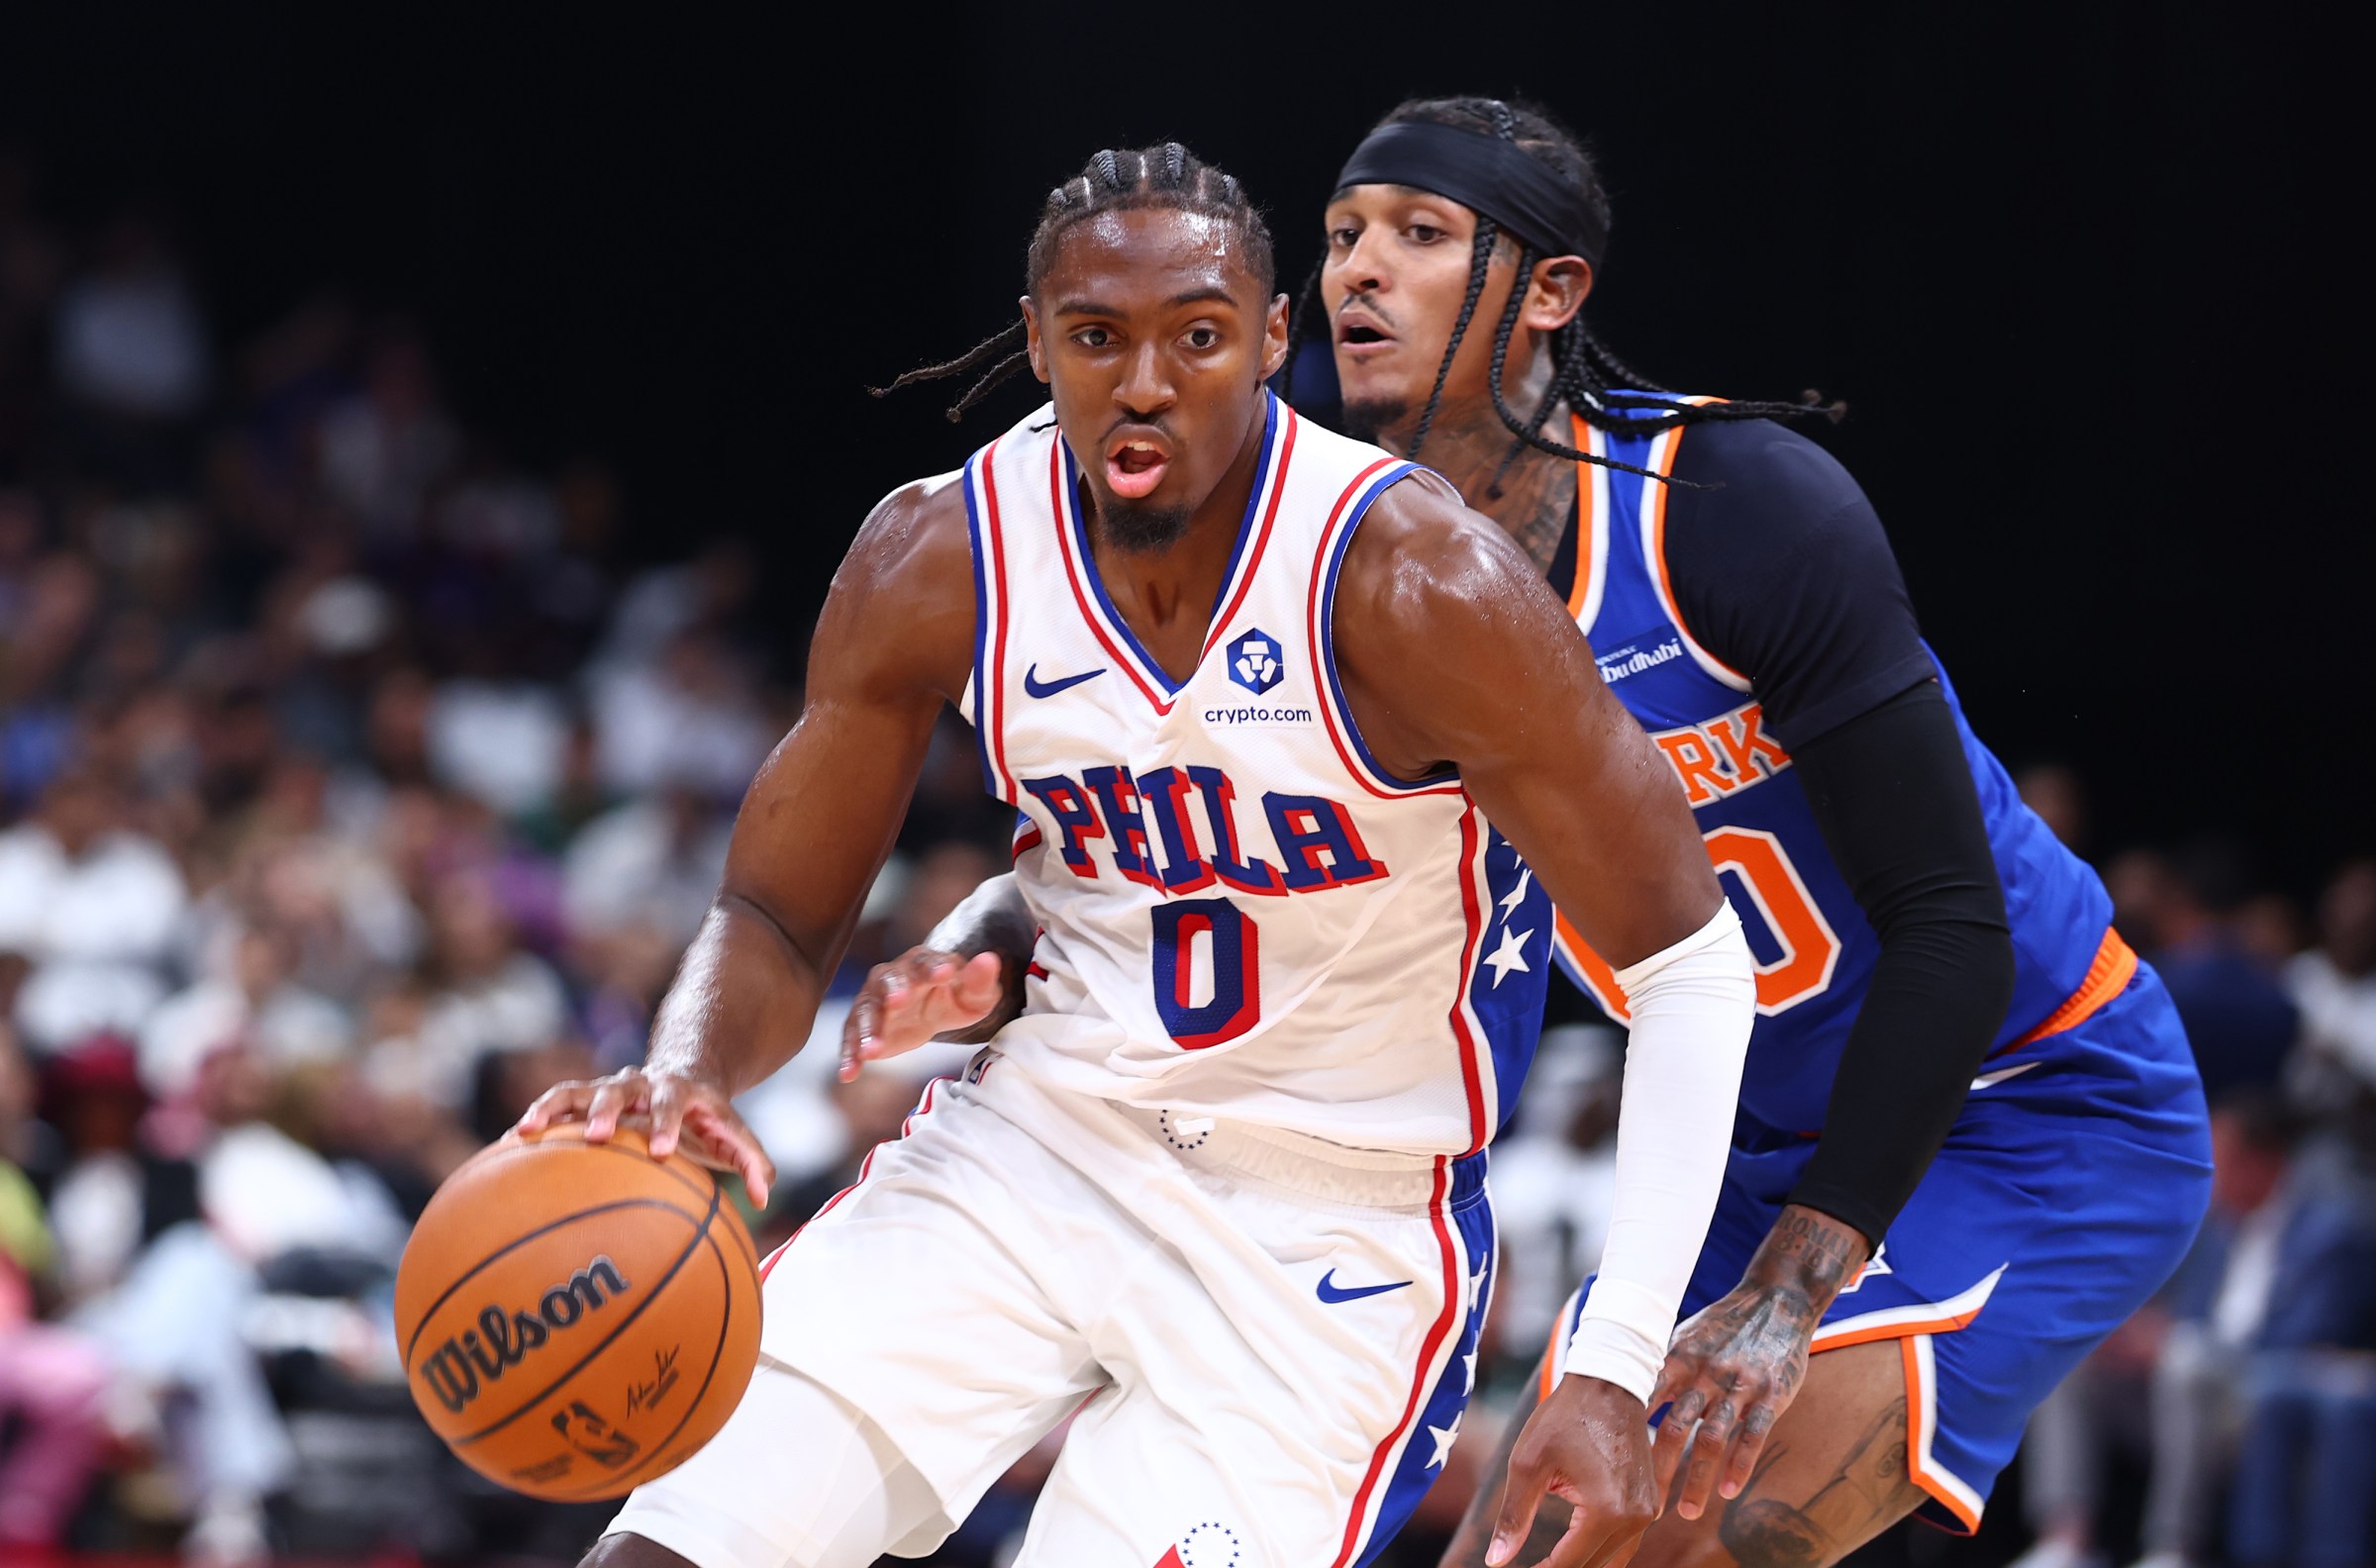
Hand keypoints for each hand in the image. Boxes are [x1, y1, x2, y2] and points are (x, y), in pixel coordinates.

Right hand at [515, 1068, 775, 1206]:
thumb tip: (766, 1198)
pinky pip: (557, 1103)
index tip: (663, 1150)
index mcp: (681, 1092)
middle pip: (623, 1089)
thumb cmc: (708, 1120)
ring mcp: (610, 1088)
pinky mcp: (586, 1097)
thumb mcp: (733, 1135)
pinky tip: (510, 1144)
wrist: (685, 1076)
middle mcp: (642, 1085)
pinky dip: (536, 1119)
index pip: (676, 1104)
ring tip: (526, 1130)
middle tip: (597, 1135)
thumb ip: (752, 1162)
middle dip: (609, 1110)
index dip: (669, 1124)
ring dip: (555, 1108)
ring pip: (579, 1090)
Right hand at [839, 948, 1007, 1080]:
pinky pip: (851, 1039)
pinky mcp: (863, 1026)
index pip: (926, 961)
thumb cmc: (956, 996)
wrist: (935, 1008)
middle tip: (897, 1002)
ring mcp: (874, 1001)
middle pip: (888, 982)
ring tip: (871, 1051)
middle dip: (892, 992)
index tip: (945, 973)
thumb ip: (981, 980)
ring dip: (867, 1030)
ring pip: (865, 1011)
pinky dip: (849, 1055)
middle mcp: (892, 977)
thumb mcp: (976, 993)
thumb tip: (989, 960)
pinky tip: (848, 1073)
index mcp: (923, 963)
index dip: (934, 967)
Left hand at [1488, 1374, 1656, 1567]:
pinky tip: (1572, 1547)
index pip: (1569, 1564)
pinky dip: (1600, 1549)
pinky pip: (1626, 1542)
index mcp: (1607, 1511)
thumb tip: (1497, 1561)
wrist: (1609, 1381)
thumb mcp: (1528, 1464)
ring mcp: (1648, 1511)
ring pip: (1613, 1560)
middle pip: (1594, 1566)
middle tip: (1530, 1565)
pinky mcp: (1651, 1501)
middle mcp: (1636, 1518)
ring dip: (1582, 1562)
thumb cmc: (1564, 1417)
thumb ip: (1513, 1517)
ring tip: (1547, 1562)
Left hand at [1646, 1205, 1862, 1519]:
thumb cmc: (1720, 1327)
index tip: (1609, 1468)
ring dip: (1698, 1480)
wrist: (1775, 1301)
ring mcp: (1739, 1385)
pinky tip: (1728, 1491)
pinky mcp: (1771, 1394)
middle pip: (1675, 1428)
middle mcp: (1705, 1373)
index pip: (1644, 1400)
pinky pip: (1753, 1436)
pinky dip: (1740, 1465)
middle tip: (1645, 1508)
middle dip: (1659, 1471)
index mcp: (1677, 1359)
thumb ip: (1659, 1371)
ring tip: (1686, 1514)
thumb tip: (1619, 1400)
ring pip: (1713, 1439)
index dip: (1627, 1435)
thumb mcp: (1683, 1339)